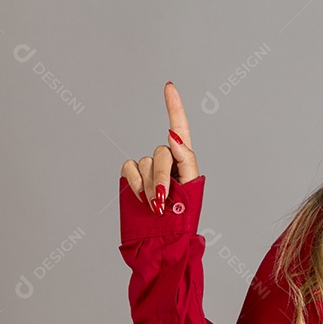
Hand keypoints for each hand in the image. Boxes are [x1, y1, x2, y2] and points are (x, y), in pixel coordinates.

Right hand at [120, 81, 199, 214]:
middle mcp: (166, 160)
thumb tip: (173, 137)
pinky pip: (130, 168)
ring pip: (145, 162)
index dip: (174, 107)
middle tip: (164, 198)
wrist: (161, 237)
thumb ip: (186, 160)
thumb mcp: (192, 187)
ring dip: (150, 184)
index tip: (168, 86)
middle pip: (161, 152)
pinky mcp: (132, 177)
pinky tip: (142, 198)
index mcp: (184, 160)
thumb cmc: (183, 215)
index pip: (179, 128)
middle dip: (163, 175)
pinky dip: (136, 183)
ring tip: (156, 204)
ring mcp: (148, 168)